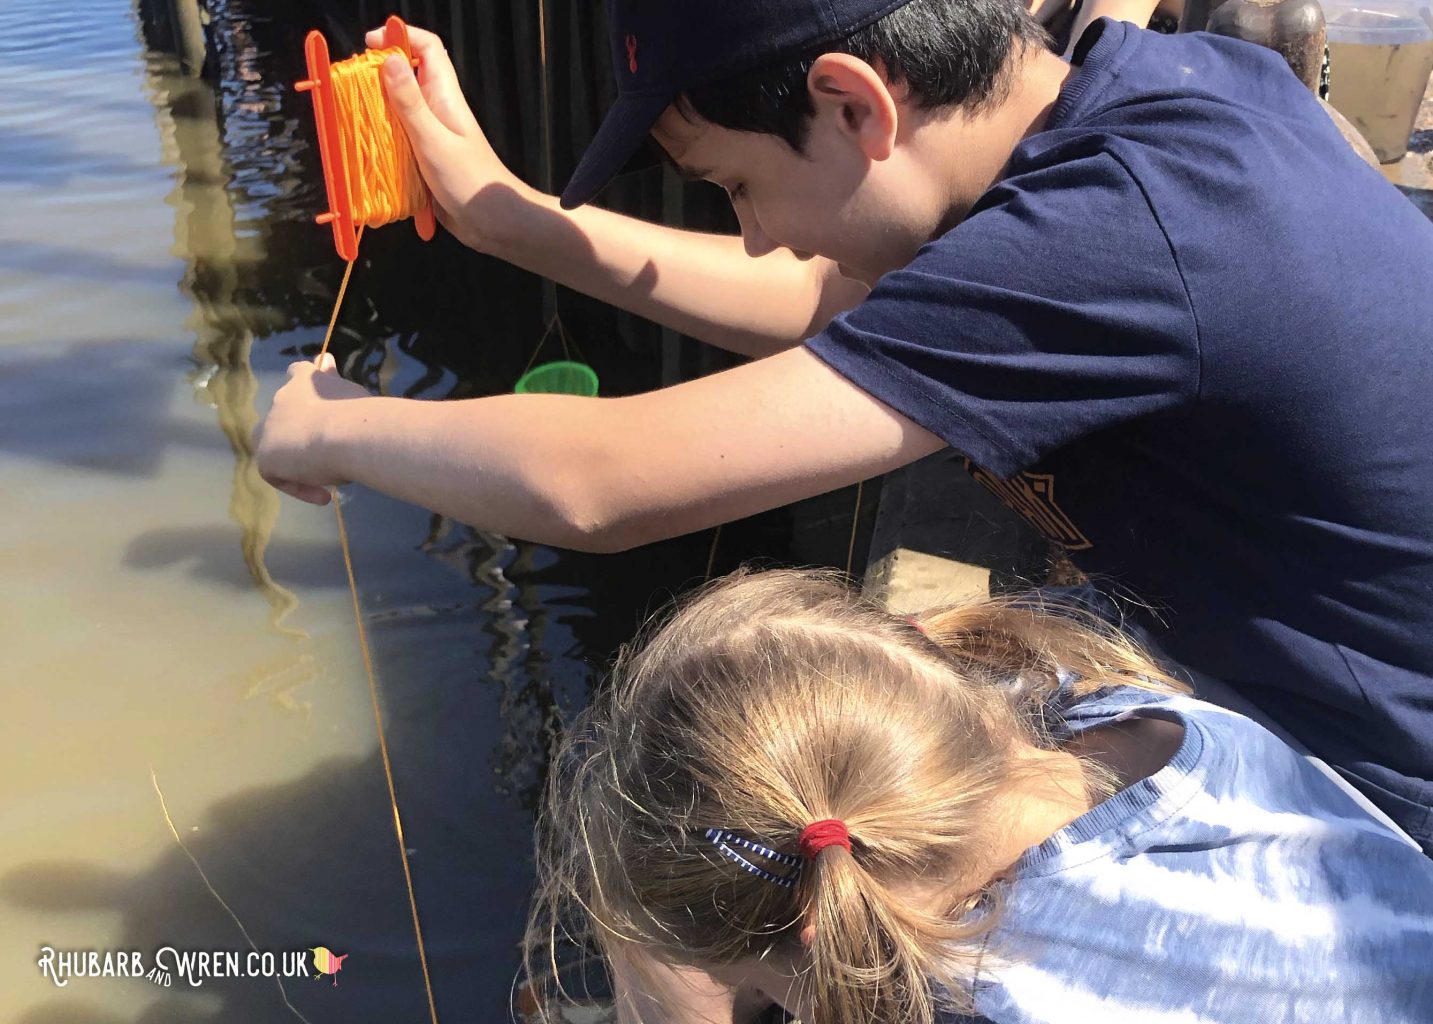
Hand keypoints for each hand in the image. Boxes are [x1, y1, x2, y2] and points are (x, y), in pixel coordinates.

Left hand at [255, 353, 368, 504]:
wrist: (345, 433)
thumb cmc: (355, 410)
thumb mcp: (347, 390)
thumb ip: (333, 378)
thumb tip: (325, 356)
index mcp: (302, 379)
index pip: (298, 374)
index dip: (307, 390)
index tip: (327, 404)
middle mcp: (279, 400)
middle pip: (281, 415)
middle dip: (301, 433)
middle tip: (328, 451)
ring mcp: (268, 428)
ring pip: (273, 446)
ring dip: (295, 459)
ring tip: (322, 472)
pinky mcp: (266, 457)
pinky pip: (279, 476)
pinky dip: (301, 486)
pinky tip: (324, 495)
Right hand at [370, 24, 530, 251]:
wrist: (494, 224)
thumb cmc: (470, 182)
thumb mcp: (434, 140)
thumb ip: (410, 103)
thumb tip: (389, 60)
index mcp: (444, 97)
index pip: (427, 48)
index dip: (400, 37)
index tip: (369, 45)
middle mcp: (436, 111)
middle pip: (404, 78)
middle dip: (376, 78)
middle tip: (351, 90)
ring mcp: (430, 136)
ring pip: (397, 112)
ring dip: (375, 114)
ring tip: (353, 122)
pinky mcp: (424, 160)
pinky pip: (398, 143)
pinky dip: (382, 145)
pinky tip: (366, 155)